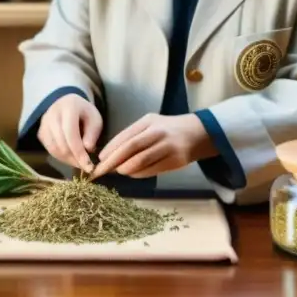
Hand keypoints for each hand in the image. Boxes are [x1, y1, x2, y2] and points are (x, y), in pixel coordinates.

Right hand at [37, 94, 102, 173]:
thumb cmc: (84, 113)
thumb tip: (87, 149)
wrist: (69, 105)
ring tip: (80, 163)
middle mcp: (53, 113)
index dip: (78, 151)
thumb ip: (92, 133)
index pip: (70, 132)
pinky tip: (71, 158)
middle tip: (86, 166)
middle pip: (61, 142)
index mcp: (69, 107)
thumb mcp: (95, 119)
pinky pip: (49, 149)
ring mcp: (44, 123)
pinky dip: (61, 157)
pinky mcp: (41, 132)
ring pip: (53, 148)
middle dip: (74, 158)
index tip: (88, 165)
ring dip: (67, 160)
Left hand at [89, 113, 212, 179]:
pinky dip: (138, 174)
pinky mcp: (175, 161)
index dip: (111, 149)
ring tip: (118, 171)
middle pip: (131, 149)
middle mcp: (158, 133)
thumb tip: (111, 155)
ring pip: (141, 162)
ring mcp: (168, 147)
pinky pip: (152, 170)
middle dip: (114, 161)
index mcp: (149, 122)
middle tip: (102, 170)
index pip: (126, 137)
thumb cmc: (167, 129)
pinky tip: (132, 173)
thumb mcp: (150, 124)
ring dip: (126, 169)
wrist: (197, 133)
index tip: (100, 159)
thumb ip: (132, 136)